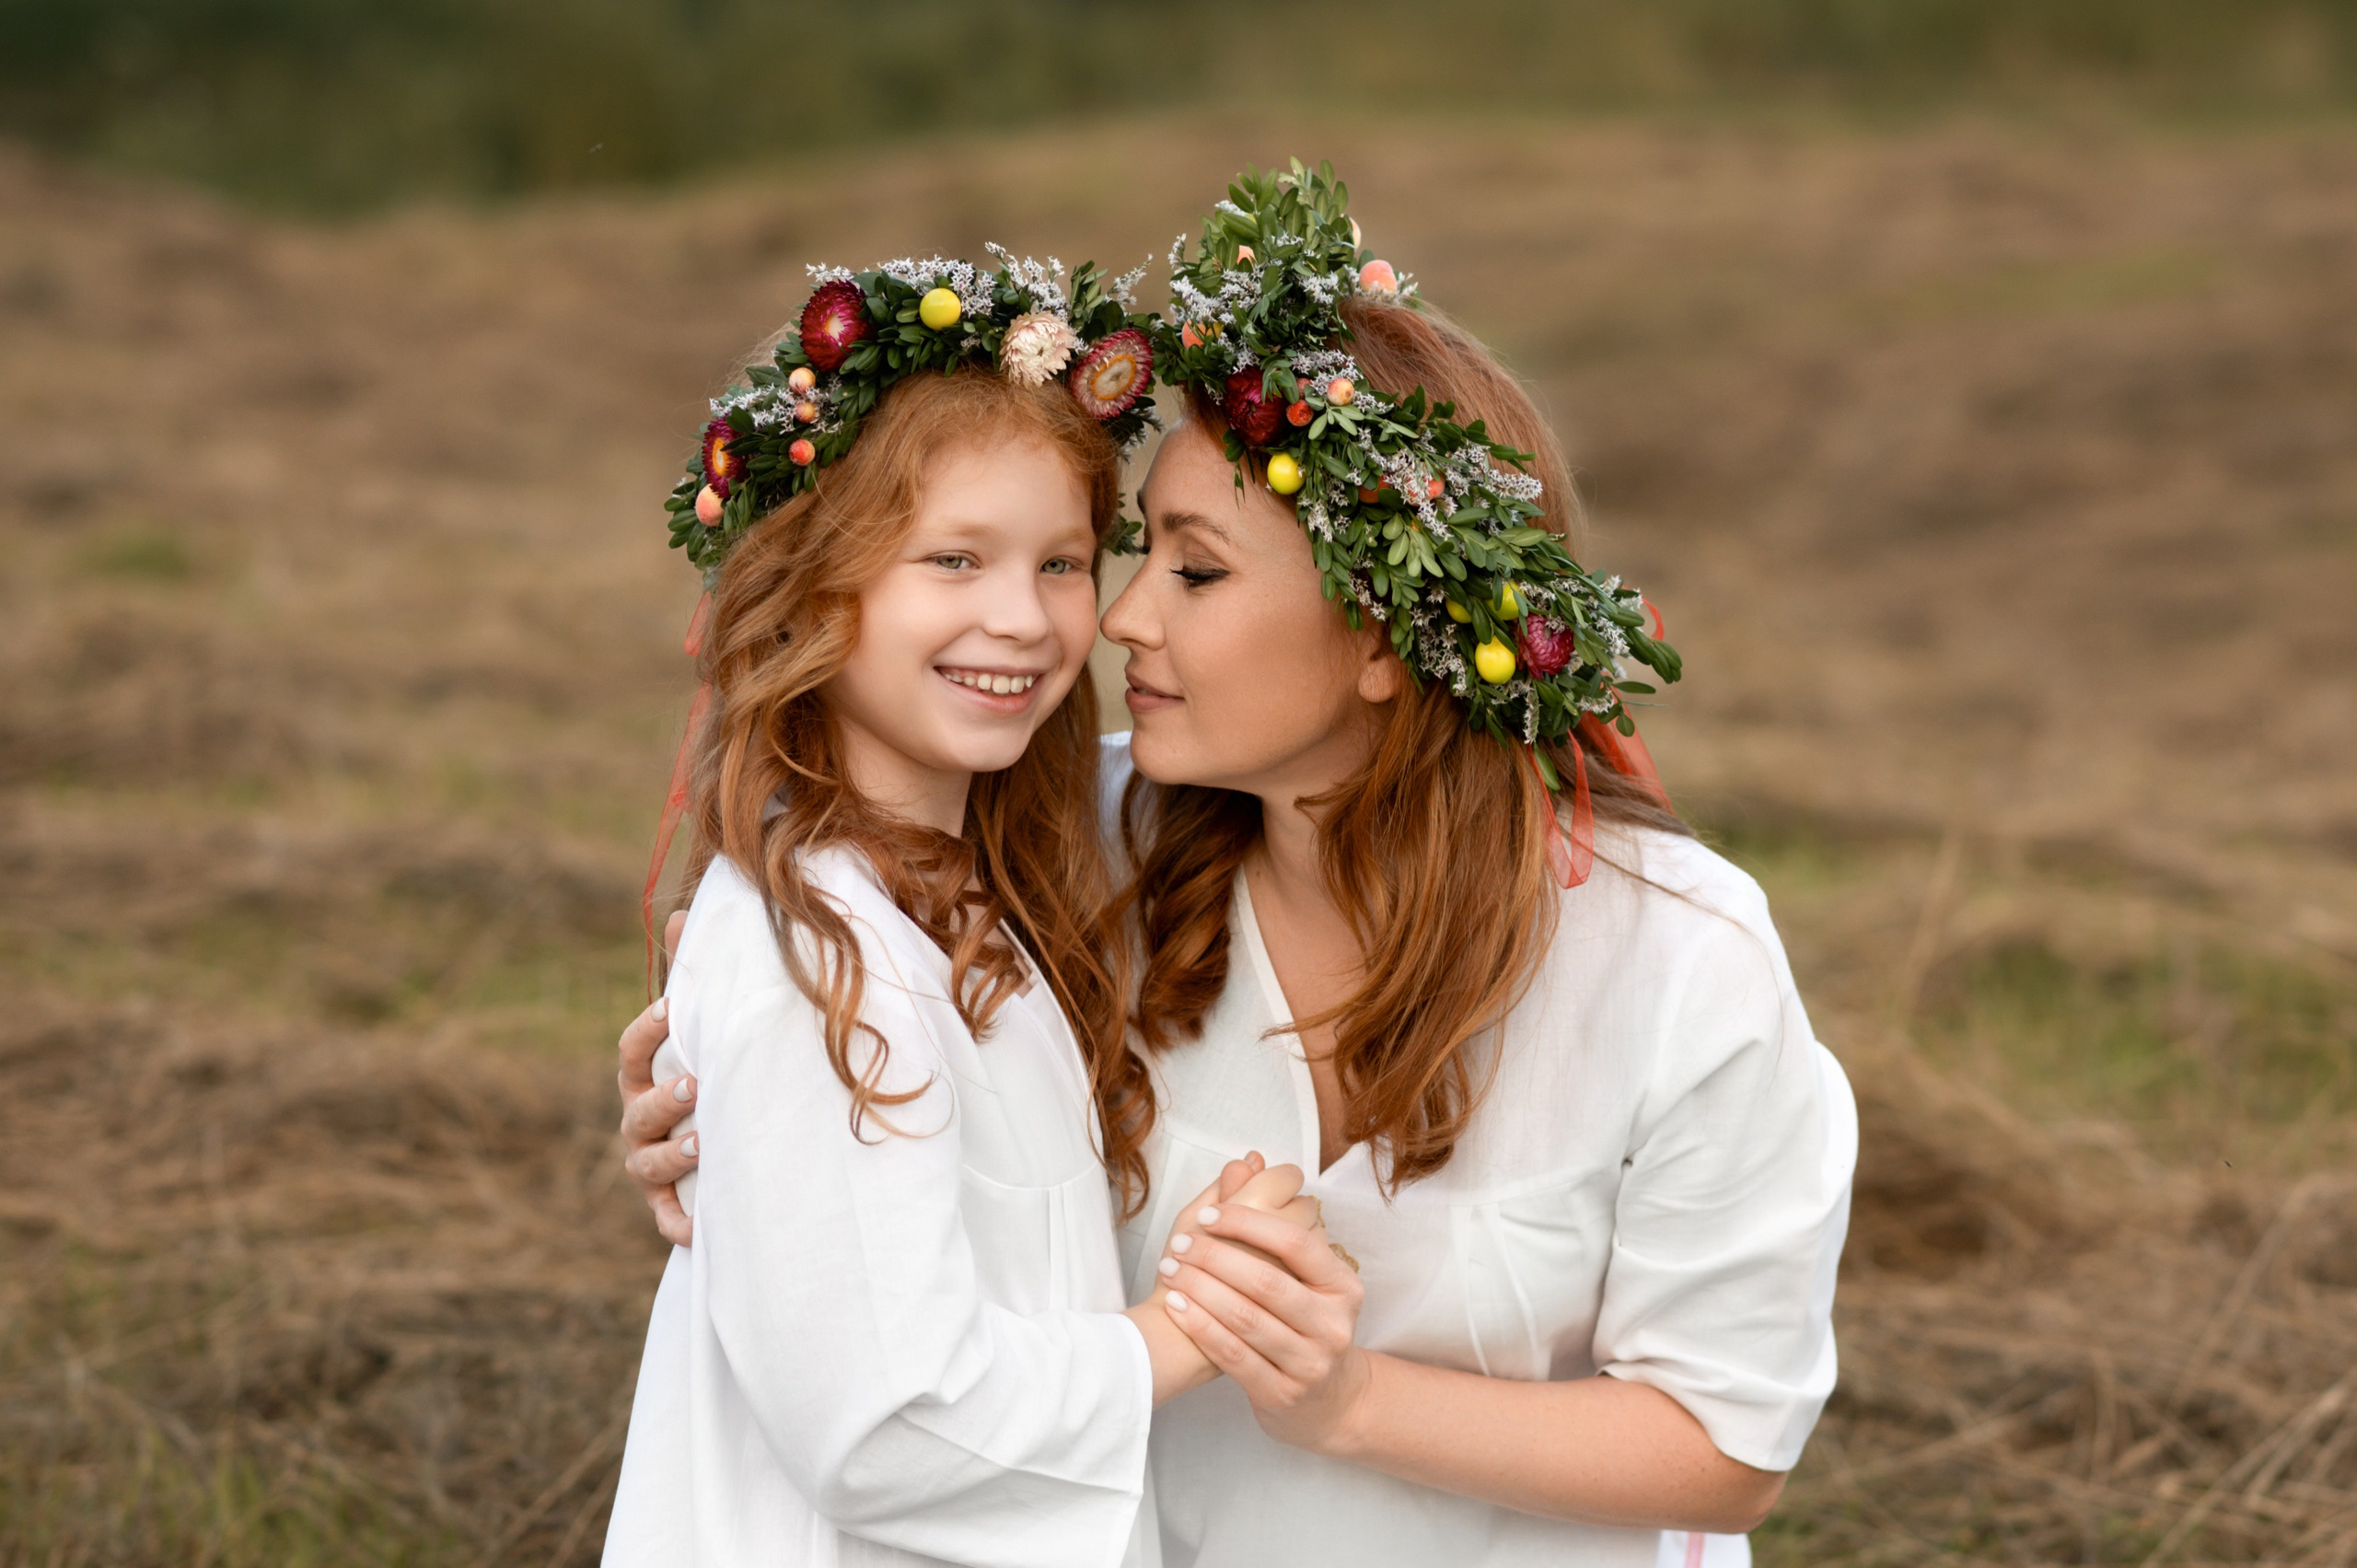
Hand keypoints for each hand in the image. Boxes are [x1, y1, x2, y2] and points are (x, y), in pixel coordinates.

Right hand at [617, 910, 695, 1244]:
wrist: (722, 1145)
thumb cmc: (708, 1073)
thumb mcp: (700, 1029)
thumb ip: (690, 976)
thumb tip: (682, 913)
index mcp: (645, 1075)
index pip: (632, 1051)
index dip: (646, 1031)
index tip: (670, 1008)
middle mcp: (639, 1120)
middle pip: (638, 1110)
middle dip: (662, 1099)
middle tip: (695, 1085)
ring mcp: (650, 1164)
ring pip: (646, 1163)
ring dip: (670, 1155)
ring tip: (702, 1144)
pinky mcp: (669, 1206)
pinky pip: (667, 1220)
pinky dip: (679, 1225)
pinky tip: (698, 1230)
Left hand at [1124, 1153, 1316, 1404]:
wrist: (1326, 1403)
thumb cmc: (1304, 1323)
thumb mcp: (1301, 1275)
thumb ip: (1271, 1217)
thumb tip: (1247, 1161)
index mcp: (1342, 1285)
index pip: (1295, 1243)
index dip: (1247, 1223)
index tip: (1207, 1215)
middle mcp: (1333, 1325)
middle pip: (1265, 1280)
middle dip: (1214, 1257)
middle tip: (1179, 1244)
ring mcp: (1311, 1364)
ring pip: (1245, 1318)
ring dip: (1199, 1290)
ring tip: (1170, 1270)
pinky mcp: (1283, 1395)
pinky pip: (1233, 1355)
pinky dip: (1200, 1326)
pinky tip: (1177, 1306)